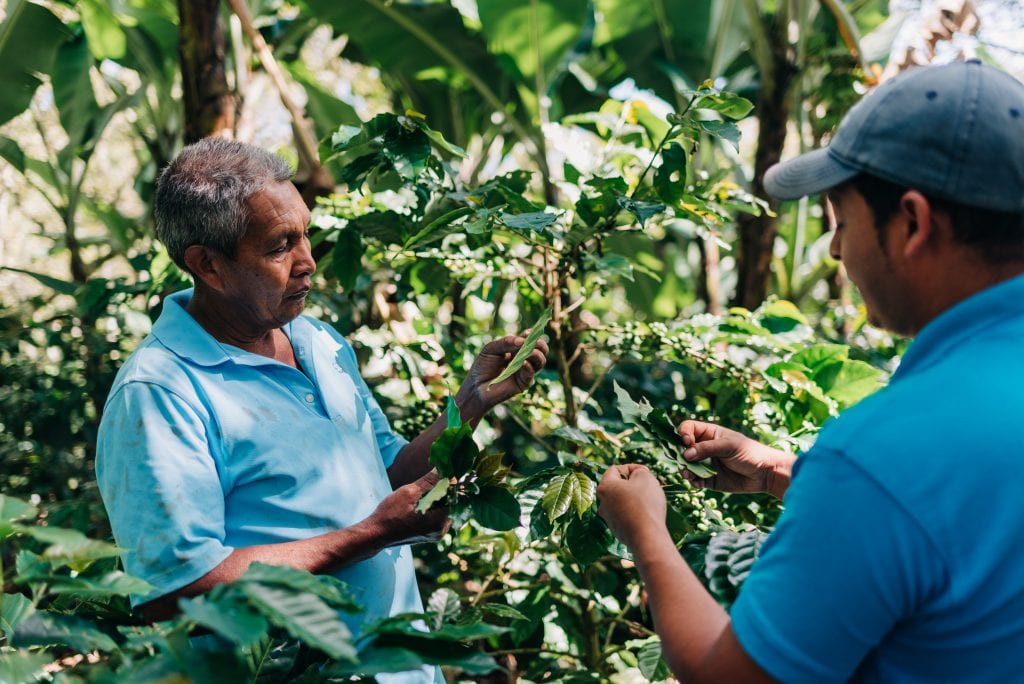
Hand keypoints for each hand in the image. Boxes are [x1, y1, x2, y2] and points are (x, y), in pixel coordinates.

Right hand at [367, 470, 450, 546]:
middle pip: (451, 503)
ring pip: (445, 509)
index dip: (452, 481)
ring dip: (438, 497)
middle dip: (445, 488)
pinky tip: (423, 498)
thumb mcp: (409, 493)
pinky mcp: (431, 534)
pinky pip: (438, 516)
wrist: (376, 534)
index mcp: (440, 520)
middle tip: (437, 475)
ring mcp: (437, 533)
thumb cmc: (390, 514)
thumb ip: (429, 481)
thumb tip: (443, 468)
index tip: (447, 469)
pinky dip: (434, 505)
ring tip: (427, 487)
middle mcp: (442, 529)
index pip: (455, 496)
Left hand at [455, 334, 547, 418]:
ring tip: (531, 352)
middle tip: (536, 342)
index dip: (532, 335)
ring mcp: (525, 371)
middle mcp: (524, 359)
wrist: (476, 386)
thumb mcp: (491, 349)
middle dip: (540, 345)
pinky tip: (523, 363)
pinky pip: (530, 374)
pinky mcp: (523, 383)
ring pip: (540, 362)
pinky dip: (529, 368)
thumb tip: (522, 341)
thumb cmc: (482, 366)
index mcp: (516, 349)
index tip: (529, 332)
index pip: (530, 340)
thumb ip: (505, 342)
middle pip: (540, 351)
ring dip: (537, 355)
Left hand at [597, 464, 667, 548]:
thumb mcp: (645, 477)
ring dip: (635, 499)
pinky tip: (648, 516)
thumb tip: (636, 474)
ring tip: (650, 501)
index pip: (614, 470)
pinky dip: (636, 513)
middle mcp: (602, 503)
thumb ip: (639, 471)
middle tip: (648, 486)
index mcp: (604, 487)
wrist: (646, 536)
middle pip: (618, 487)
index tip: (645, 473)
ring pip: (622, 502)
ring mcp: (609, 519)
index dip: (631, 468)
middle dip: (633, 484)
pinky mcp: (618, 531)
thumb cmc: (645, 503)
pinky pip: (627, 516)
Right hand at [677, 420, 794, 497]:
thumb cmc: (750, 453)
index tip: (686, 442)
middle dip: (680, 455)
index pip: (688, 429)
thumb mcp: (729, 446)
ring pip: (686, 465)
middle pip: (683, 448)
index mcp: (709, 434)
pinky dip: (693, 481)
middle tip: (684, 462)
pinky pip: (695, 480)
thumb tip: (686, 454)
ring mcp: (706, 463)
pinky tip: (698, 483)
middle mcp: (704, 448)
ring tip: (689, 475)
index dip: (683, 434)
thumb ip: (707, 449)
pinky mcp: (709, 479)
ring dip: (685, 470)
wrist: (765, 474)